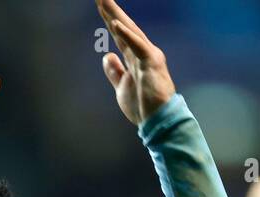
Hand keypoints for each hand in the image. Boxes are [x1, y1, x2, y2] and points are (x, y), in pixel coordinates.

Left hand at [96, 0, 175, 126]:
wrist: (159, 122)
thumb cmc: (144, 107)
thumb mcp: (122, 87)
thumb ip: (115, 71)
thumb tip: (107, 55)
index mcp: (135, 58)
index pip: (119, 35)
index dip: (109, 20)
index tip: (100, 5)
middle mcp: (143, 52)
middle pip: (124, 28)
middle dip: (111, 11)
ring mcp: (148, 56)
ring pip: (130, 31)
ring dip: (117, 16)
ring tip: (104, 2)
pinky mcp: (152, 63)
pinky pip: (138, 46)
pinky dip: (127, 35)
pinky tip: (116, 24)